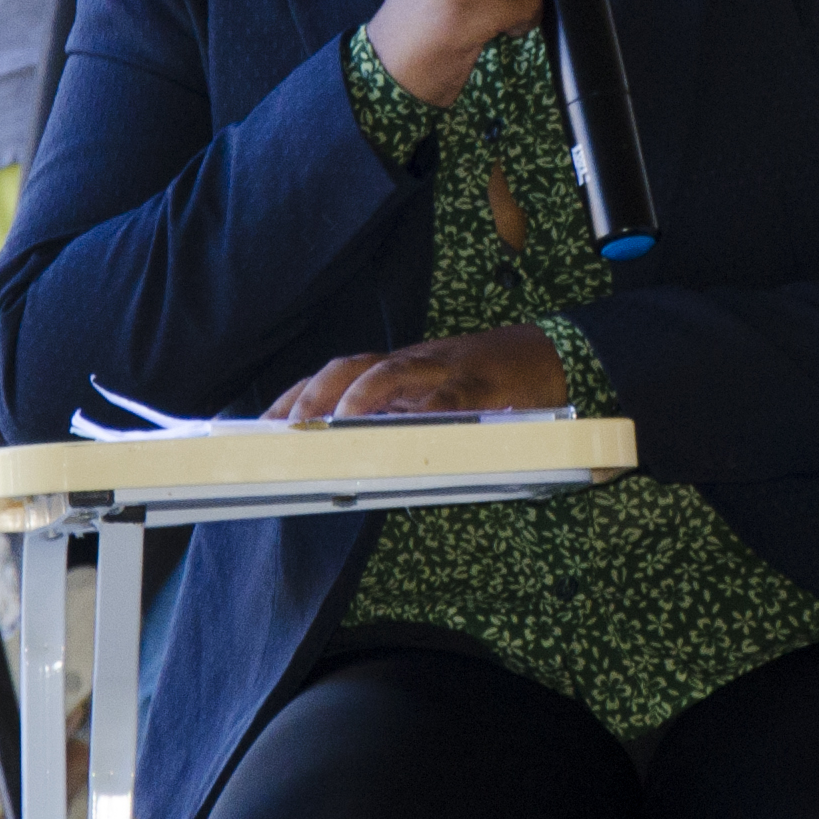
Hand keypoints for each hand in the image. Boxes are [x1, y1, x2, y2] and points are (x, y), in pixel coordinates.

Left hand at [266, 327, 569, 422]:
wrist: (555, 356)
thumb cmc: (493, 386)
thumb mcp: (441, 400)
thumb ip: (403, 421)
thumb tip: (354, 462)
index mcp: (399, 372)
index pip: (335, 376)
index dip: (296, 396)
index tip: (263, 426)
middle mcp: (412, 366)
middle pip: (347, 367)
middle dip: (309, 396)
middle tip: (281, 430)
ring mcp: (443, 371)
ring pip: (385, 373)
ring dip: (350, 398)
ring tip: (326, 424)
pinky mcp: (477, 386)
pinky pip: (442, 396)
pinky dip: (416, 409)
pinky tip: (395, 428)